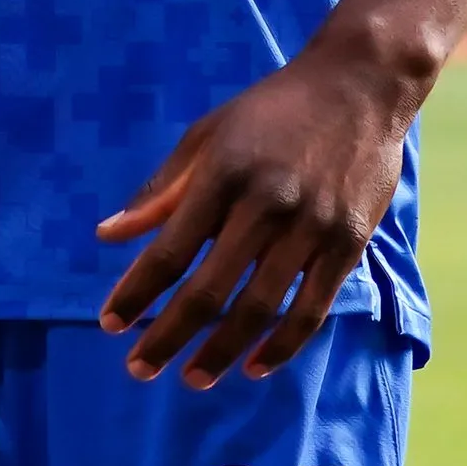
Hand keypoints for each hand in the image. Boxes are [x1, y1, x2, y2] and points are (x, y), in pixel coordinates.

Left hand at [94, 50, 423, 386]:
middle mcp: (265, 206)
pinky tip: (254, 366)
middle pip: (210, 290)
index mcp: (221, 176)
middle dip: (170, 335)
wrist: (358, 87)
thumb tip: (108, 233)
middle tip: (139, 368)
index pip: (168, 250)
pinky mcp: (349, 244)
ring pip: (260, 308)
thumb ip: (160, 190)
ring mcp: (311, 228)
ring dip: (222, 351)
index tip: (109, 322)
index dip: (135, 292)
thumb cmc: (270, 111)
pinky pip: (312, 308)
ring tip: (192, 378)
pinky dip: (282, 344)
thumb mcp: (205, 136)